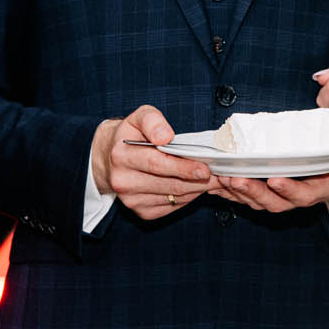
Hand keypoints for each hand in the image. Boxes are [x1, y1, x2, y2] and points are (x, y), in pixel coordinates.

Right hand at [90, 105, 214, 220]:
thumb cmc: (131, 135)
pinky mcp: (141, 211)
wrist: (109, 158)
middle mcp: (123, 181)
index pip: (157, 164)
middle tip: (219, 174)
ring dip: (197, 189)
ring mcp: (131, 200)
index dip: (183, 167)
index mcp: (122, 155)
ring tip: (213, 178)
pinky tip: (194, 186)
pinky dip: (188, 197)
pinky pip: (172, 206)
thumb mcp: (139, 117)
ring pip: (175, 197)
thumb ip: (152, 120)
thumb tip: (165, 136)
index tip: (204, 168)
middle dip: (198, 180)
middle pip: (170, 184)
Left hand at [211, 150, 328, 212]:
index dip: (289, 189)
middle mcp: (303, 195)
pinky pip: (255, 195)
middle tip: (234, 180)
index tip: (274, 179)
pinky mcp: (278, 189)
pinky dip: (236, 191)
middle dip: (254, 193)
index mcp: (324, 188)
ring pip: (261, 201)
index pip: (305, 194)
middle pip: (276, 202)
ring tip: (221, 179)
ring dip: (240, 193)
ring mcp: (289, 194)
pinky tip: (219, 181)